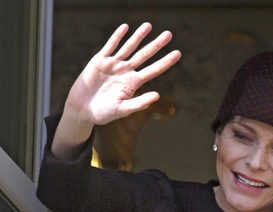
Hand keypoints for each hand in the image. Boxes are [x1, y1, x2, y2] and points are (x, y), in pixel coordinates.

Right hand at [64, 22, 180, 124]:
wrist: (82, 109)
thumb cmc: (104, 113)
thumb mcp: (122, 109)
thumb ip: (139, 103)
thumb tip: (157, 95)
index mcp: (134, 83)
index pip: (154, 70)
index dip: (166, 62)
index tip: (178, 53)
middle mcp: (126, 71)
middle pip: (145, 55)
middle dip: (157, 45)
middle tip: (169, 34)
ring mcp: (114, 65)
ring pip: (129, 47)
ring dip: (138, 36)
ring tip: (149, 25)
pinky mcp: (99, 61)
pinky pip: (110, 46)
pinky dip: (117, 37)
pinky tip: (125, 27)